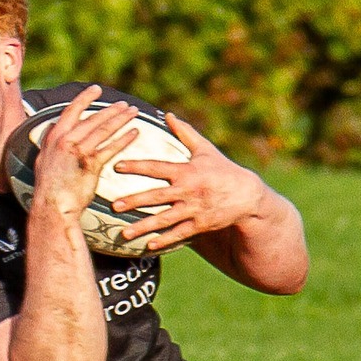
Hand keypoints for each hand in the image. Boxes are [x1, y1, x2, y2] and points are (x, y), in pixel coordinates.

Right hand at [32, 86, 140, 219]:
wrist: (52, 207)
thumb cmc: (49, 188)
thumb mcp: (44, 160)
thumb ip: (51, 143)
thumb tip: (53, 130)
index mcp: (54, 138)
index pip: (71, 111)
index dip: (84, 98)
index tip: (96, 89)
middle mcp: (65, 141)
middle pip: (92, 119)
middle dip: (111, 110)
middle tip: (124, 103)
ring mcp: (78, 151)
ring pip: (103, 129)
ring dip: (121, 119)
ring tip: (133, 112)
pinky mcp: (91, 164)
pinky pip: (111, 148)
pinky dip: (124, 139)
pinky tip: (135, 133)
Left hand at [110, 112, 265, 251]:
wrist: (247, 195)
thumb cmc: (223, 169)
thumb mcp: (205, 149)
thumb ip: (185, 133)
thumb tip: (168, 114)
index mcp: (186, 171)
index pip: (156, 167)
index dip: (136, 166)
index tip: (117, 166)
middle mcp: (188, 190)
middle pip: (156, 197)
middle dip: (134, 201)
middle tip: (114, 206)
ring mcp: (194, 209)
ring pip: (164, 219)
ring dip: (143, 227)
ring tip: (124, 233)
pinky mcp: (200, 225)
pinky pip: (179, 234)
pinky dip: (165, 240)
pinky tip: (149, 246)